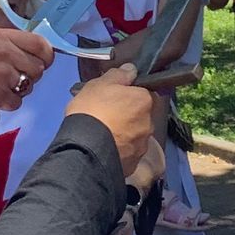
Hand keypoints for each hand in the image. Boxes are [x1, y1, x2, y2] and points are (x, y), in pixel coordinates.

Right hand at [0, 26, 52, 118]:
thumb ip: (9, 47)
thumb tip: (34, 55)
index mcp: (2, 37)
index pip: (40, 43)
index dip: (46, 54)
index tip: (44, 61)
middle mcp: (6, 52)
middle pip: (39, 66)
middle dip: (31, 76)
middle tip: (15, 78)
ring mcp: (4, 73)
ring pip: (30, 85)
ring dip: (19, 90)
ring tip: (1, 87)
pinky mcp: (1, 93)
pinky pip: (18, 101)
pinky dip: (8, 103)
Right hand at [65, 65, 154, 180]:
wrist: (85, 149)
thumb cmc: (93, 110)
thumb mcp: (99, 84)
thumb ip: (118, 75)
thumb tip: (132, 70)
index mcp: (144, 100)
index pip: (143, 93)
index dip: (129, 95)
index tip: (115, 98)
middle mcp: (149, 123)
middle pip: (141, 115)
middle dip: (128, 115)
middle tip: (108, 116)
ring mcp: (142, 145)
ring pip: (135, 135)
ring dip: (125, 134)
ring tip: (104, 135)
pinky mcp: (133, 164)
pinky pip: (128, 153)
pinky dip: (120, 150)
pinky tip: (105, 148)